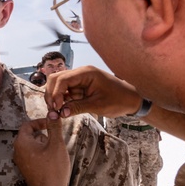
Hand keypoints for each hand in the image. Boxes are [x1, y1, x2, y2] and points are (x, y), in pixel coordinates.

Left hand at [14, 117, 71, 185]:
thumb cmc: (53, 169)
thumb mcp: (56, 144)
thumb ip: (54, 127)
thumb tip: (53, 113)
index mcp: (21, 143)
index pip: (27, 125)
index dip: (40, 122)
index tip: (52, 123)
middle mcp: (17, 152)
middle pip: (30, 135)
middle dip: (44, 134)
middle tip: (56, 139)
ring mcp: (20, 162)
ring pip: (32, 146)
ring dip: (44, 145)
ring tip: (56, 151)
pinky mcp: (26, 170)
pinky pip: (32, 156)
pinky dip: (42, 154)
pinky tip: (52, 161)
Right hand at [46, 65, 184, 146]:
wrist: (132, 100)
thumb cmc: (119, 100)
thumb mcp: (98, 106)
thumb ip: (77, 107)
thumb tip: (60, 112)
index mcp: (86, 73)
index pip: (62, 79)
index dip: (55, 93)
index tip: (55, 107)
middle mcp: (81, 73)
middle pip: (56, 79)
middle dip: (52, 94)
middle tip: (53, 110)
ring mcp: (80, 80)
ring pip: (58, 85)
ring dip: (55, 98)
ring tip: (57, 112)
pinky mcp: (81, 87)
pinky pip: (66, 92)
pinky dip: (62, 100)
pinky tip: (62, 110)